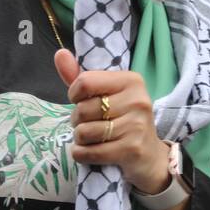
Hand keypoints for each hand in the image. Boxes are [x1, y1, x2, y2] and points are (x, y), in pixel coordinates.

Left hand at [54, 50, 170, 194]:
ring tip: (92, 138)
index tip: (82, 101)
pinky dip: (82, 154)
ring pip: (84, 132)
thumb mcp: (106, 95)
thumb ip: (81, 77)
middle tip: (89, 124)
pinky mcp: (132, 149)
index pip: (85, 82)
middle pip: (82, 109)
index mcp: (131, 80)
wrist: (150, 156)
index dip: (74, 95)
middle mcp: (137, 100)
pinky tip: (90, 152)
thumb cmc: (123, 120)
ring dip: (80, 139)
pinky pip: (89, 152)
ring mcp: (136, 125)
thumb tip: (59, 54)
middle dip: (77, 120)